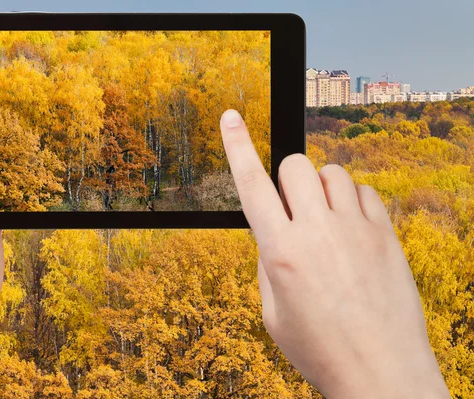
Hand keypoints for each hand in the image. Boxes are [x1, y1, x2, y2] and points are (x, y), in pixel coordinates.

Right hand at [219, 109, 449, 398]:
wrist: (380, 372)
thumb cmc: (320, 349)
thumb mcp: (273, 313)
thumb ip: (268, 262)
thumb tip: (274, 231)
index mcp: (281, 252)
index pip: (250, 185)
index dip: (236, 146)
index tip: (230, 116)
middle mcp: (317, 233)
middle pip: (295, 165)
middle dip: (287, 178)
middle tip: (293, 206)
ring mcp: (355, 230)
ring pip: (331, 172)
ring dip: (320, 188)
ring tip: (324, 220)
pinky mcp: (384, 235)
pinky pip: (364, 191)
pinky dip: (352, 201)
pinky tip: (351, 229)